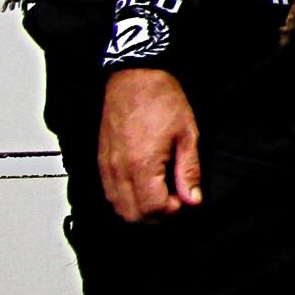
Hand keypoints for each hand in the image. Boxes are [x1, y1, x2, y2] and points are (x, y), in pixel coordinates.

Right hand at [98, 68, 201, 221]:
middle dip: (156, 216)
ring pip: (118, 208)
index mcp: (142, 165)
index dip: (172, 210)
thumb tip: (193, 198)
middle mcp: (119, 171)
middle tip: (174, 200)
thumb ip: (189, 170)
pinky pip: (109, 193)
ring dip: (140, 210)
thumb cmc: (161, 100)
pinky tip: (143, 186)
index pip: (153, 209)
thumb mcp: (187, 134)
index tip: (184, 199)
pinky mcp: (101, 161)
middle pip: (132, 215)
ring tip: (161, 193)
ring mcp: (106, 167)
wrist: (134, 78)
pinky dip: (126, 199)